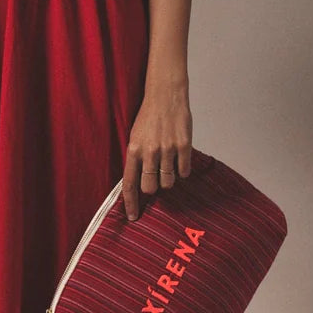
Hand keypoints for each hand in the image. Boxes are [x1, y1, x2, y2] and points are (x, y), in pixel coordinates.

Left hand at [121, 80, 192, 221]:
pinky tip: (178, 159)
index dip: (131, 203)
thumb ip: (136, 159)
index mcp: (133, 149)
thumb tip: (138, 184)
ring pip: (168, 182)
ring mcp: (167, 149)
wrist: (166, 94)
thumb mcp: (135, 136)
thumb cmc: (148, 116)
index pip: (129, 184)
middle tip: (155, 177)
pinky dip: (181, 170)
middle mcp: (149, 151)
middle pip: (150, 188)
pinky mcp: (184, 145)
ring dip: (168, 179)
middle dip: (152, 188)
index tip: (132, 217)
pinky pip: (183, 172)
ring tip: (167, 163)